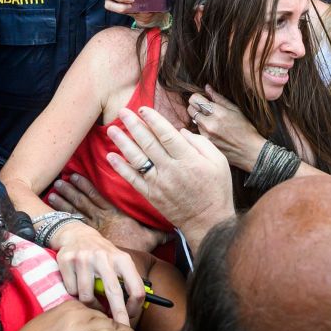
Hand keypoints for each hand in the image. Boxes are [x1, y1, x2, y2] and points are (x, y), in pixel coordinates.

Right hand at [0, 300, 134, 330]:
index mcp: (65, 306)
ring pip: (110, 325)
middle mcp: (74, 312)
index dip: (105, 322)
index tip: (112, 330)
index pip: (94, 310)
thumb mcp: (45, 328)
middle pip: (104, 317)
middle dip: (116, 327)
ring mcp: (79, 325)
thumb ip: (63, 324)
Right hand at [46, 217, 146, 327]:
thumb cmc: (102, 254)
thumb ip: (127, 280)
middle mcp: (103, 257)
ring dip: (90, 305)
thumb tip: (137, 308)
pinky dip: (74, 293)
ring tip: (90, 300)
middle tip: (120, 329)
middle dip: (118, 315)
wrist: (77, 234)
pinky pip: (71, 290)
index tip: (131, 316)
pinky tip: (76, 284)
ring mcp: (84, 258)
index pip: (136, 287)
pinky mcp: (66, 261)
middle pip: (113, 293)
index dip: (135, 306)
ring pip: (87, 296)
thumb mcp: (119, 261)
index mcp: (122, 259)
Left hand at [49, 173, 165, 253]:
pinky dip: (63, 216)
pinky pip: (74, 225)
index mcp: (115, 214)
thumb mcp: (152, 237)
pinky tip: (53, 210)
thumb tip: (173, 226)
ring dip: (64, 200)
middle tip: (59, 180)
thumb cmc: (140, 251)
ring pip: (76, 211)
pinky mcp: (89, 239)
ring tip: (54, 190)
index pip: (97, 196)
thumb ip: (160, 231)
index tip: (75, 176)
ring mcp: (94, 229)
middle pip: (84, 201)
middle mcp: (102, 219)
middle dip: (71, 190)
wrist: (129, 267)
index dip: (85, 186)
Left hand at [106, 106, 233, 250]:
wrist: (208, 221)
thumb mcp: (219, 162)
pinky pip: (133, 180)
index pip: (167, 135)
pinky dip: (121, 168)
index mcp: (189, 159)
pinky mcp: (152, 195)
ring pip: (137, 159)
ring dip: (123, 143)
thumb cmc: (216, 189)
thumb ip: (201, 143)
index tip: (143, 109)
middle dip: (134, 125)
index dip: (153, 120)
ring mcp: (159, 183)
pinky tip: (111, 156)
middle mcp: (171, 169)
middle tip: (123, 112)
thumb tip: (181, 131)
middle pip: (148, 143)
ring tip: (112, 129)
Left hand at [188, 86, 265, 170]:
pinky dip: (202, 129)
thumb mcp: (235, 110)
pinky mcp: (205, 144)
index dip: (197, 97)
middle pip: (190, 109)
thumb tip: (207, 87)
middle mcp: (209, 124)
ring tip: (211, 121)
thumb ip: (219, 98)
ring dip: (199, 118)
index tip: (202, 99)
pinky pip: (197, 131)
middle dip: (195, 106)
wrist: (249, 151)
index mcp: (218, 112)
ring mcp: (206, 135)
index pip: (195, 99)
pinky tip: (212, 131)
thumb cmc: (245, 129)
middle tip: (204, 108)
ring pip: (193, 120)